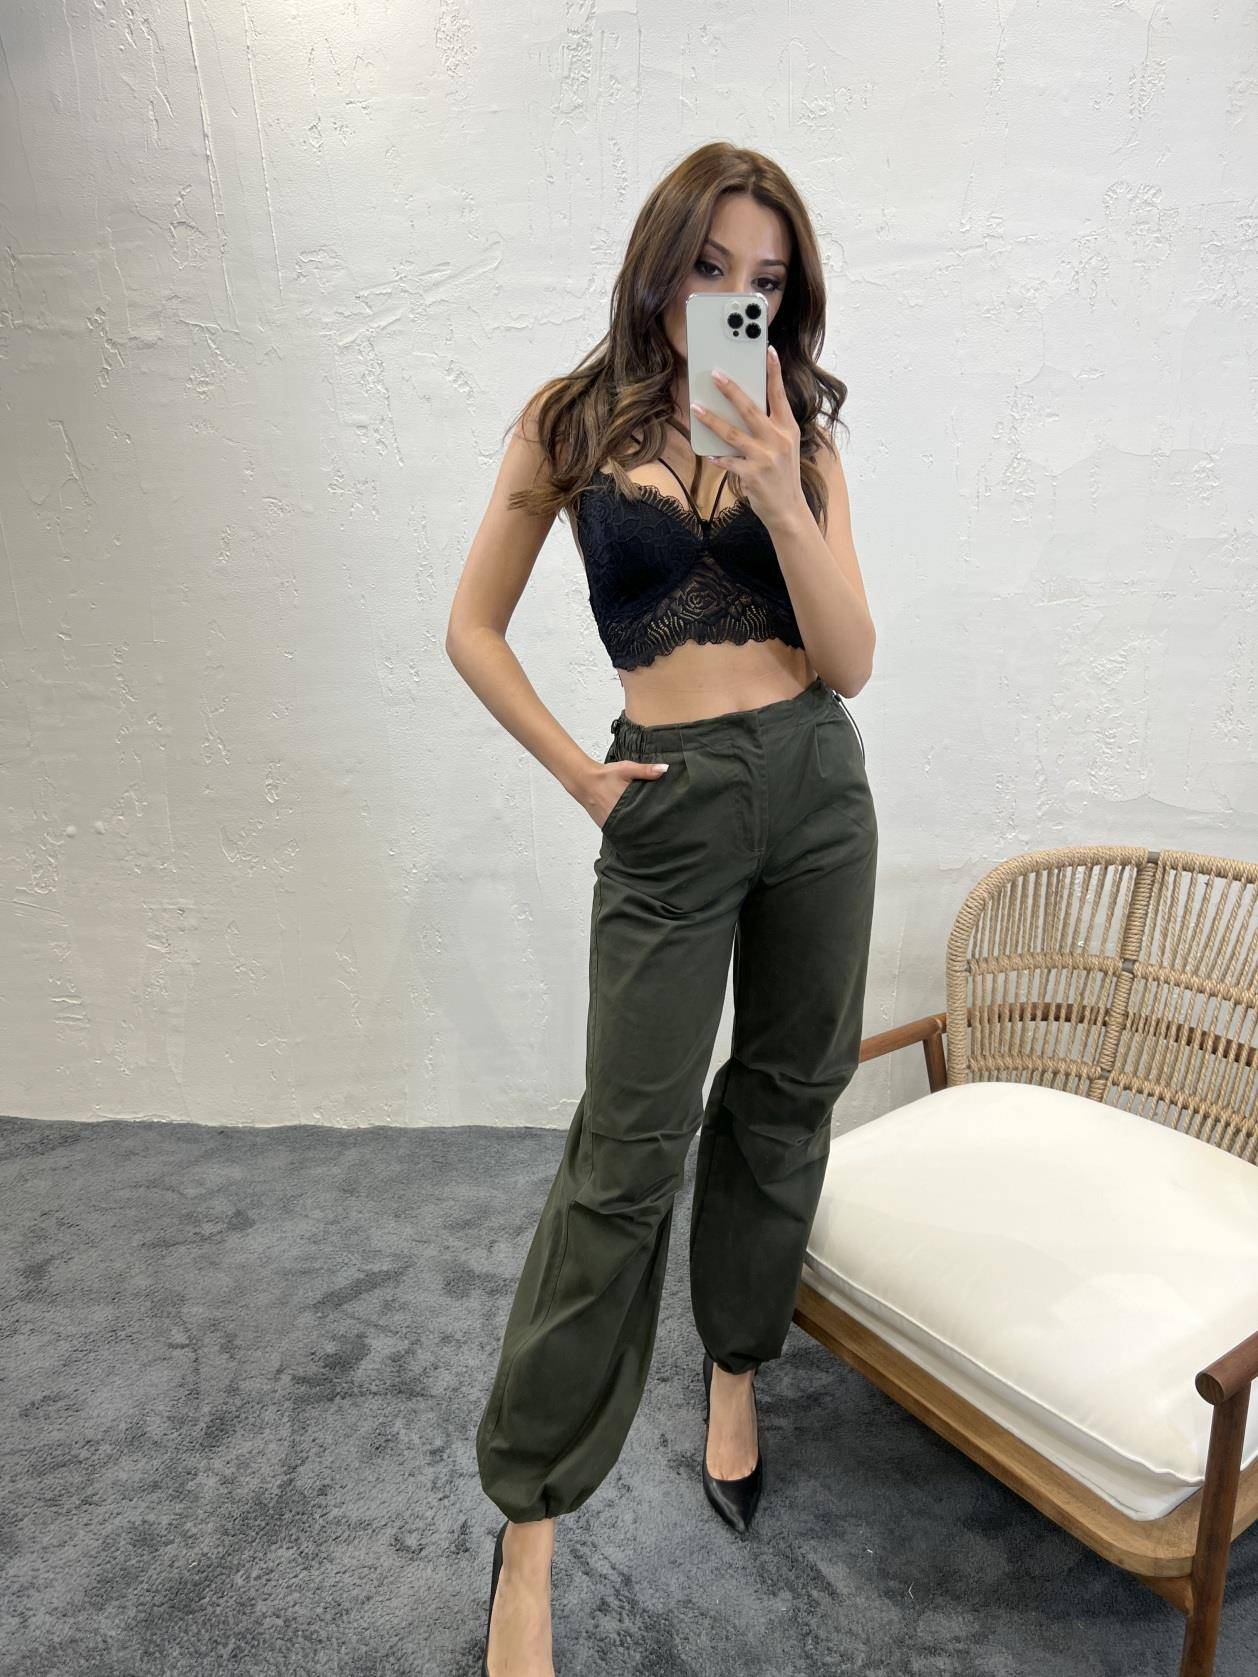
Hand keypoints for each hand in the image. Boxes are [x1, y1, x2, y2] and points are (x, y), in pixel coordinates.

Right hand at [584, 758, 668, 828]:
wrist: (584, 781)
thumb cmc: (605, 775)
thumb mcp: (626, 769)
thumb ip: (645, 770)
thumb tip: (664, 770)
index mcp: (627, 804)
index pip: (647, 818)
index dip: (657, 821)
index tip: (665, 821)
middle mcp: (619, 817)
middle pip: (639, 827)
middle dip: (649, 827)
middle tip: (660, 827)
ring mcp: (611, 824)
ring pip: (629, 832)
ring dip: (637, 830)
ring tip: (648, 829)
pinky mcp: (606, 826)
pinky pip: (620, 831)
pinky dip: (626, 829)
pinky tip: (633, 825)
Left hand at [691, 344, 807, 531]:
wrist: (789, 510)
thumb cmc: (783, 475)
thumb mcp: (784, 447)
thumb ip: (770, 427)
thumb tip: (742, 407)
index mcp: (788, 428)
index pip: (779, 395)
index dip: (774, 372)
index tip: (768, 351)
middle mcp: (778, 440)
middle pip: (750, 409)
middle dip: (731, 390)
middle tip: (716, 374)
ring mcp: (765, 457)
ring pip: (732, 433)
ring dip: (711, 420)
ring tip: (696, 408)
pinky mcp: (752, 474)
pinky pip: (727, 460)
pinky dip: (716, 456)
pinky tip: (705, 451)